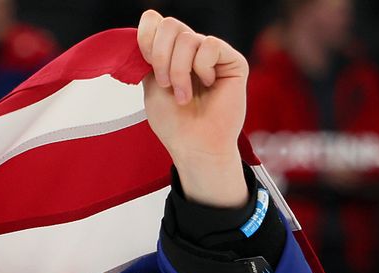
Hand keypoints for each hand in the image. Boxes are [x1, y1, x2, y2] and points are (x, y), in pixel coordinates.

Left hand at [138, 9, 248, 206]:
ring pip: (188, 38)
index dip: (146, 37)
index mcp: (170, 53)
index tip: (145, 62)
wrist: (194, 144)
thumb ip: (150, 55)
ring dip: (179, 70)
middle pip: (170, 25)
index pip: (156, 23)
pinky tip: (208, 85)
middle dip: (160, 57)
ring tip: (184, 94)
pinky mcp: (232, 60)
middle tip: (164, 83)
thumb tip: (150, 21)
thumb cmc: (174, 121)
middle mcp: (192, 49)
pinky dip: (201, 68)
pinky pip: (210, 46)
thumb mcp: (152, 84)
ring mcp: (212, 54)